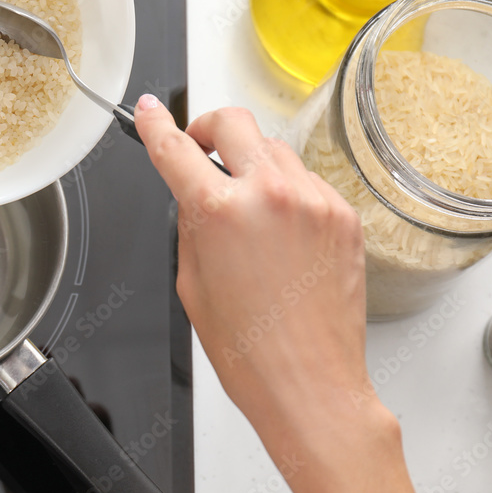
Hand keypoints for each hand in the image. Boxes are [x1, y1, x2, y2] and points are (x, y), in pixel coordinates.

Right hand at [134, 94, 422, 492]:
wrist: (308, 381)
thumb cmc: (248, 346)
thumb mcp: (192, 282)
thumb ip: (192, 223)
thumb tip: (194, 192)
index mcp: (219, 212)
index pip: (175, 148)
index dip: (155, 125)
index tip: (149, 112)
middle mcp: (269, 195)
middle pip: (234, 121)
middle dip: (209, 129)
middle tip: (201, 150)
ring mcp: (313, 201)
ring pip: (274, 149)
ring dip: (252, 163)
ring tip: (248, 208)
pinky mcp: (342, 215)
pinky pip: (306, 181)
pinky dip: (286, 192)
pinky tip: (280, 232)